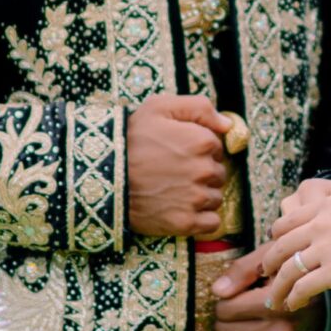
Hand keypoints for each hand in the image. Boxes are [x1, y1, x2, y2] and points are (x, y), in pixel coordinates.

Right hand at [127, 94, 229, 238]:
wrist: (102, 176)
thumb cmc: (129, 139)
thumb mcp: (159, 108)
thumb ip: (199, 108)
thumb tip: (228, 124)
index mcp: (202, 141)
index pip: (217, 147)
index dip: (199, 148)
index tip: (179, 151)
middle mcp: (204, 170)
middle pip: (218, 173)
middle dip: (202, 172)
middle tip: (175, 171)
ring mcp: (196, 198)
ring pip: (215, 198)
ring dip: (202, 195)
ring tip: (175, 190)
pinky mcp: (186, 223)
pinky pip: (212, 223)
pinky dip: (202, 219)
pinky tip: (183, 209)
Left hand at [209, 250, 325, 330]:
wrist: (325, 312)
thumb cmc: (290, 283)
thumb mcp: (271, 263)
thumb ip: (242, 270)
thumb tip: (218, 291)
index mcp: (278, 303)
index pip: (225, 310)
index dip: (225, 303)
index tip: (235, 299)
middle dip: (224, 322)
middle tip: (237, 316)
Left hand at [257, 185, 330, 313]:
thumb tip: (323, 237)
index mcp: (323, 207)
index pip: (285, 223)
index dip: (275, 240)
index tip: (276, 252)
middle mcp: (319, 225)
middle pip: (280, 247)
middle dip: (269, 265)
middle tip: (267, 276)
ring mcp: (325, 249)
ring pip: (287, 270)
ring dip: (277, 288)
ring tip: (275, 301)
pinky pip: (303, 288)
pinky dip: (294, 299)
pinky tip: (294, 305)